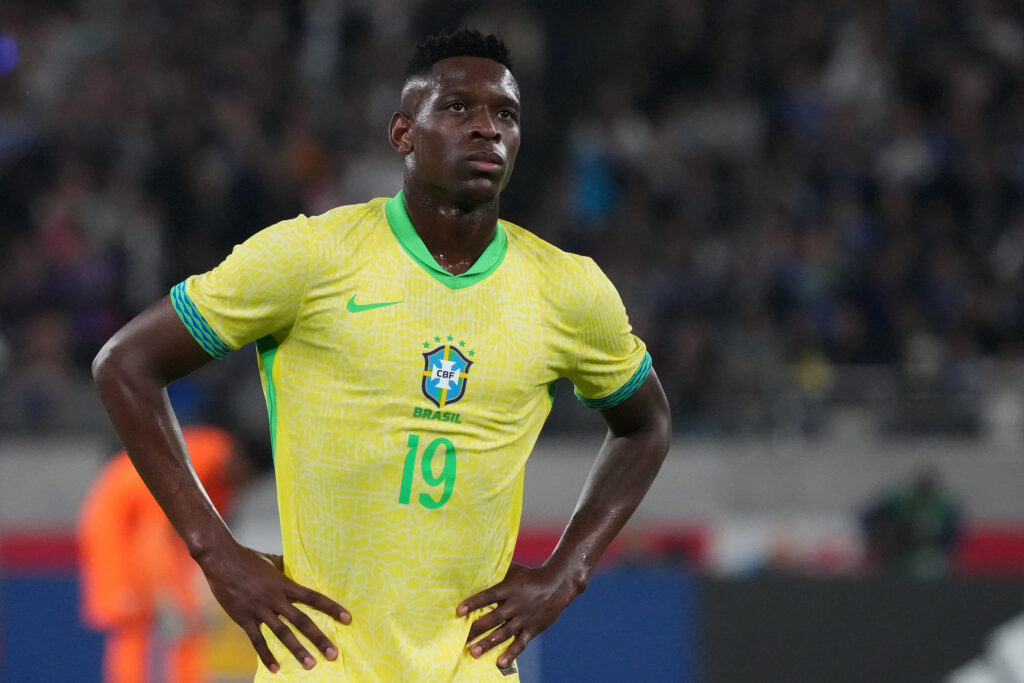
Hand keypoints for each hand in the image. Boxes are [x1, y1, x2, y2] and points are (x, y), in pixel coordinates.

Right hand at [195, 540, 350, 672]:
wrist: (221, 560)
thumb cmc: (248, 557)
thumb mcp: (272, 560)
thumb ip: (286, 568)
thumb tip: (297, 566)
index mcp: (285, 584)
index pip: (314, 598)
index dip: (332, 608)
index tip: (347, 619)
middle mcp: (276, 598)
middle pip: (302, 620)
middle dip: (319, 638)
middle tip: (333, 654)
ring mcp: (260, 609)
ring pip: (283, 633)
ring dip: (297, 650)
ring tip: (311, 665)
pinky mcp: (244, 618)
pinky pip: (257, 640)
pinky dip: (266, 655)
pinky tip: (275, 668)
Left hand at [457, 562, 583, 669]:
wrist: (558, 586)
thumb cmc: (531, 577)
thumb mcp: (514, 571)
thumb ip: (497, 573)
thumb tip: (477, 568)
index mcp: (509, 589)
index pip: (488, 596)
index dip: (474, 603)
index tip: (459, 610)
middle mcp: (515, 605)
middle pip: (493, 618)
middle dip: (476, 629)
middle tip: (461, 638)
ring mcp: (524, 618)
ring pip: (504, 633)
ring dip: (488, 643)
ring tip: (474, 652)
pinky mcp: (532, 629)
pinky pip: (520, 643)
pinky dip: (511, 653)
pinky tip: (500, 662)